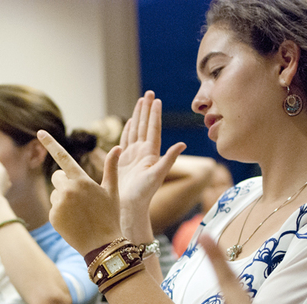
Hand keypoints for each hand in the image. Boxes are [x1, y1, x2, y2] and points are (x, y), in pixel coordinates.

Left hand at [37, 129, 123, 254]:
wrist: (102, 245)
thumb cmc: (110, 217)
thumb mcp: (112, 191)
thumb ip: (111, 168)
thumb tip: (118, 147)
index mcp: (81, 180)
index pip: (62, 157)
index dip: (50, 143)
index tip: (40, 131)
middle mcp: (67, 190)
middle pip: (57, 177)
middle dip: (65, 183)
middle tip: (80, 197)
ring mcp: (58, 204)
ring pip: (55, 194)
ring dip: (63, 199)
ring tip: (80, 213)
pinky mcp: (53, 217)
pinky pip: (54, 209)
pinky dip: (62, 213)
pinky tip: (74, 222)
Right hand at [116, 91, 185, 239]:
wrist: (129, 207)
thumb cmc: (142, 194)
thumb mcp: (157, 175)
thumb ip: (169, 159)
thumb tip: (183, 144)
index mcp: (151, 154)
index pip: (153, 129)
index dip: (154, 114)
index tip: (156, 99)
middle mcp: (143, 153)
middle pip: (145, 126)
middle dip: (146, 109)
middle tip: (149, 93)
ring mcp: (133, 156)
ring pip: (135, 130)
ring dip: (138, 116)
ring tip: (140, 101)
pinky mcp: (123, 162)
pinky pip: (125, 141)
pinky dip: (127, 130)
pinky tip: (129, 123)